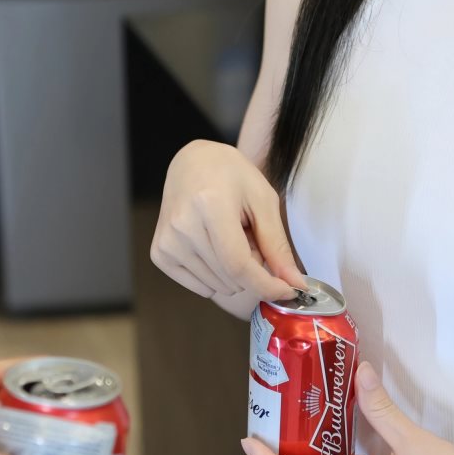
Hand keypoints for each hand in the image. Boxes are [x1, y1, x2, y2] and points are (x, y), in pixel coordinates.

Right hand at [150, 140, 308, 302]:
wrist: (193, 163)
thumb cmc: (231, 176)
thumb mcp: (263, 200)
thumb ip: (277, 244)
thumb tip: (293, 282)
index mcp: (209, 206)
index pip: (238, 265)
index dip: (267, 285)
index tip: (289, 291)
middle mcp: (182, 226)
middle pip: (231, 279)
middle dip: (253, 269)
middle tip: (248, 237)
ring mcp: (167, 242)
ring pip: (217, 287)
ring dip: (234, 272)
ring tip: (228, 237)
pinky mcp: (160, 254)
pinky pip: (201, 288)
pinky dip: (216, 276)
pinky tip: (213, 247)